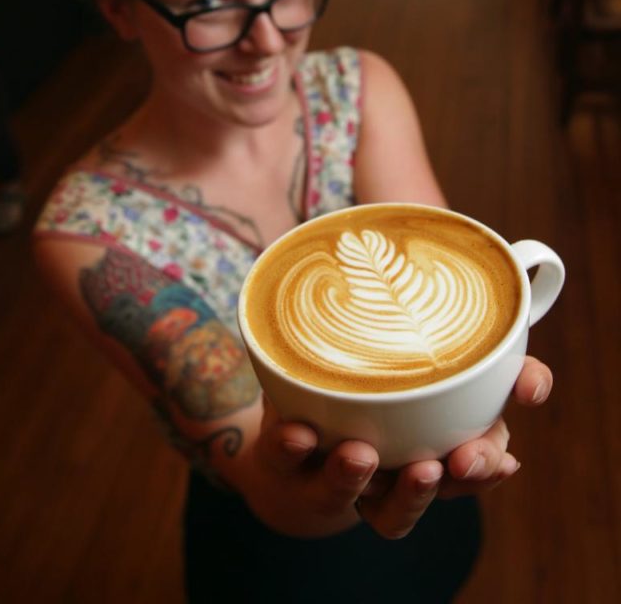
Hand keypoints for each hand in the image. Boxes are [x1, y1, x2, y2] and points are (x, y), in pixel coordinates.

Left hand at [255, 355, 552, 540]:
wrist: (287, 447)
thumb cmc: (364, 397)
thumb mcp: (407, 363)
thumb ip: (449, 343)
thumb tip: (503, 304)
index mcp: (437, 448)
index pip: (484, 457)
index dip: (501, 451)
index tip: (520, 420)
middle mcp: (400, 471)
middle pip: (443, 487)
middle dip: (462, 476)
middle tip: (461, 458)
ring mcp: (350, 476)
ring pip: (377, 502)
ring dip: (375, 481)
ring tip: (366, 455)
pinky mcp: (292, 464)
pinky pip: (293, 464)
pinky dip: (296, 448)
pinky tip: (301, 434)